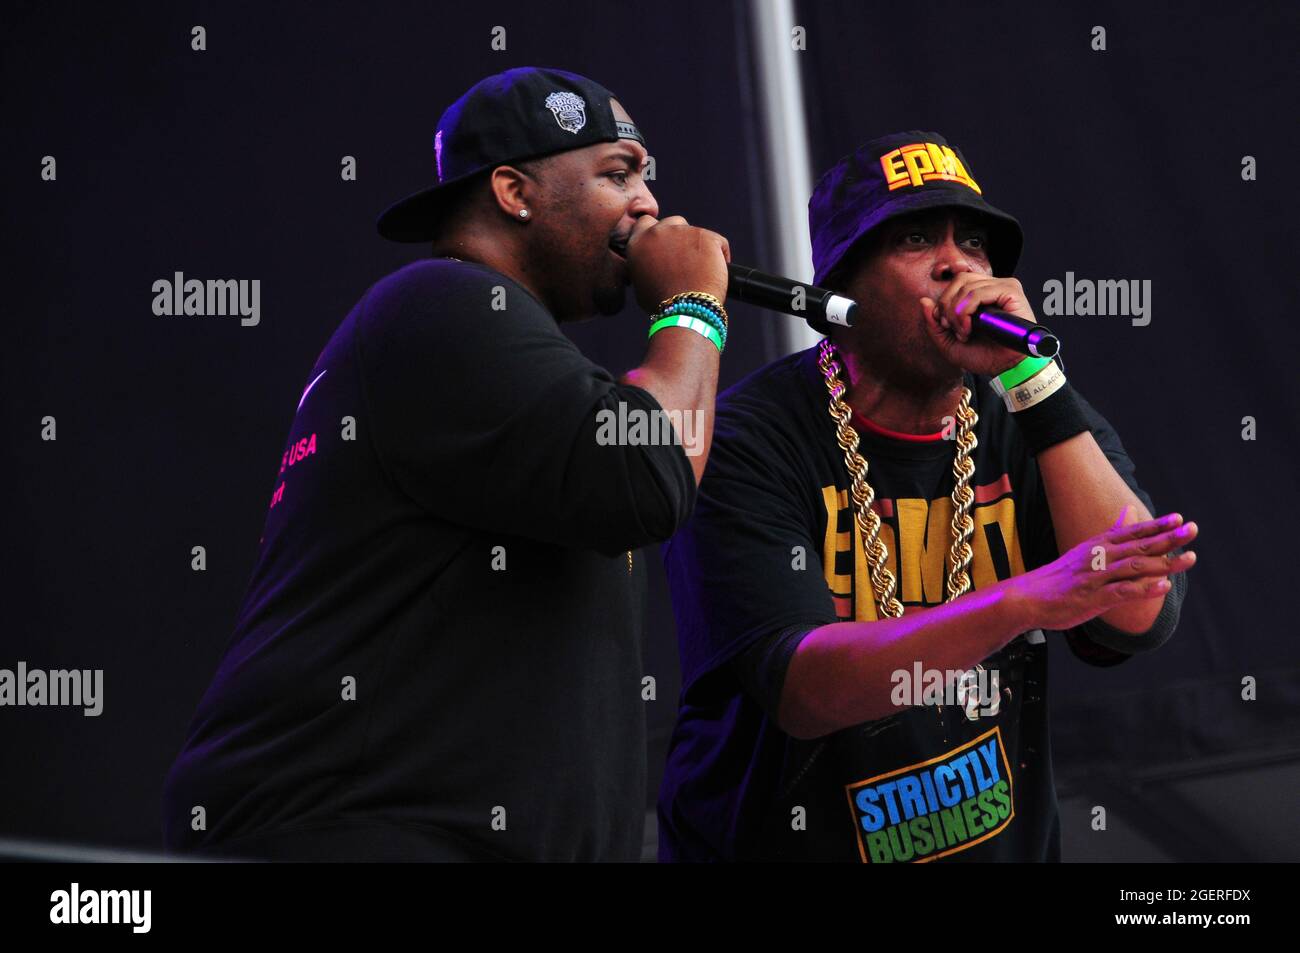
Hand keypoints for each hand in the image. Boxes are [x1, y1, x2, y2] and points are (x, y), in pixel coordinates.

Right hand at [624, 214, 730, 314]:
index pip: (645, 223)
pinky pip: (717, 242)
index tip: (666, 244)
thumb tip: (652, 265)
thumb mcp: (641, 284)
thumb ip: (644, 266)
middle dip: (679, 236)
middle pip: (672, 223)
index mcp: (638, 242)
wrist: (685, 311)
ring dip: (698, 245)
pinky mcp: (706, 236)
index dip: (657, 232)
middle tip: (685, 258)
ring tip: (702, 269)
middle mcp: (658, 232)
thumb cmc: (662, 304)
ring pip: (695, 232)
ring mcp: (683, 232)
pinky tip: (716, 271)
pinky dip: (719, 255)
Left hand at [920, 274, 1034, 375]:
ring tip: (963, 332)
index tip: (943, 325)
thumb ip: (934, 324)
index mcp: (980, 294)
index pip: (955, 283)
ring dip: (957, 311)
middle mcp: (992, 287)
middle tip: (952, 329)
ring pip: (967, 285)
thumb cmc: (984, 356)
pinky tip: (969, 327)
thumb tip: (924, 301)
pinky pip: (979, 292)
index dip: (943, 302)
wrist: (1006, 369)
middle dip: (947, 306)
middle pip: (959, 280)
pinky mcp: (1011, 292)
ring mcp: (1003, 287)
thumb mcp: (949, 343)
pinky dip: (967, 309)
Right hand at [1007, 507, 1198, 631]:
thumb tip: (1129, 509)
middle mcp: (1098, 557)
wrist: (1028, 597)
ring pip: (1135, 567)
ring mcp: (1096, 577)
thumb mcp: (1086, 549)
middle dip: (1168, 538)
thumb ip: (1113, 532)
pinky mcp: (1092, 598)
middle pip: (1138, 546)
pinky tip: (1163, 586)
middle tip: (1192, 530)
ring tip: (1190, 559)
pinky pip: (1122, 592)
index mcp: (1098, 545)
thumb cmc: (1061, 575)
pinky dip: (1144, 589)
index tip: (1179, 518)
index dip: (1156, 525)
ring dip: (1164, 563)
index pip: (1132, 532)